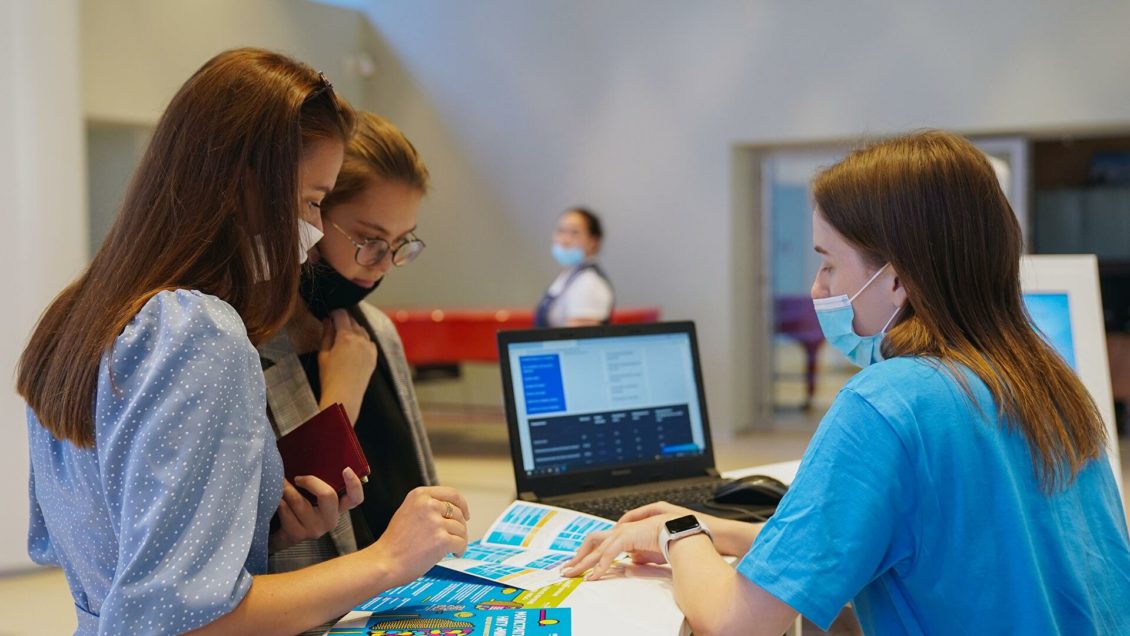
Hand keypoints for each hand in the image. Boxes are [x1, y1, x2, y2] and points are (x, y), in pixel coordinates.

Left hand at [269, 468, 364, 551]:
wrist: (280, 536)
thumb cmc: (298, 509)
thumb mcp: (312, 498)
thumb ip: (318, 485)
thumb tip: (312, 455)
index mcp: (338, 508)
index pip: (355, 498)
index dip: (354, 484)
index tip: (346, 469)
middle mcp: (330, 520)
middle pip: (328, 495)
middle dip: (310, 481)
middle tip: (297, 478)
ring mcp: (314, 529)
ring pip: (299, 501)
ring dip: (286, 488)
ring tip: (278, 483)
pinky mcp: (297, 534)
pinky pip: (285, 510)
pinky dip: (277, 500)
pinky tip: (274, 499)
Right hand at [317, 309, 377, 422]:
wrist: (344, 397)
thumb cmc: (330, 379)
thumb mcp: (323, 354)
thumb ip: (326, 335)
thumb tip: (328, 321)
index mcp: (346, 337)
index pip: (342, 314)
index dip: (335, 312)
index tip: (330, 314)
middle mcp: (360, 340)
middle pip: (353, 321)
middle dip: (344, 321)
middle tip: (334, 326)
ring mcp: (369, 348)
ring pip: (362, 330)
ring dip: (354, 329)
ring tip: (343, 337)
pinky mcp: (374, 356)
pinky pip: (369, 341)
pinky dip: (363, 340)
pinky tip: (354, 347)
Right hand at [367, 486, 470, 587]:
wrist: (384, 561)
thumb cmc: (394, 542)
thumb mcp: (407, 512)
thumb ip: (426, 507)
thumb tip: (450, 510)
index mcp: (420, 495)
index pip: (451, 494)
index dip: (462, 505)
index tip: (465, 514)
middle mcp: (429, 505)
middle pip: (458, 513)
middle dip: (460, 527)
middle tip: (455, 537)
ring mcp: (435, 522)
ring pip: (461, 529)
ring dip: (460, 540)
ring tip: (451, 548)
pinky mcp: (442, 539)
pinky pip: (461, 542)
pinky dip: (460, 549)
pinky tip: (454, 554)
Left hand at [561, 501, 712, 580]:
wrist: (684, 532)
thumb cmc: (672, 539)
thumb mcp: (651, 550)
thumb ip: (639, 553)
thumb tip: (631, 560)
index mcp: (626, 532)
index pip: (602, 541)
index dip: (589, 553)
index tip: (580, 564)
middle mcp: (622, 530)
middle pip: (592, 541)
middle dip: (578, 556)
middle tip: (567, 569)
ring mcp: (623, 532)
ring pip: (596, 547)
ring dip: (583, 562)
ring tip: (572, 573)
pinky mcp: (627, 537)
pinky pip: (609, 554)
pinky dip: (600, 566)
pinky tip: (594, 576)